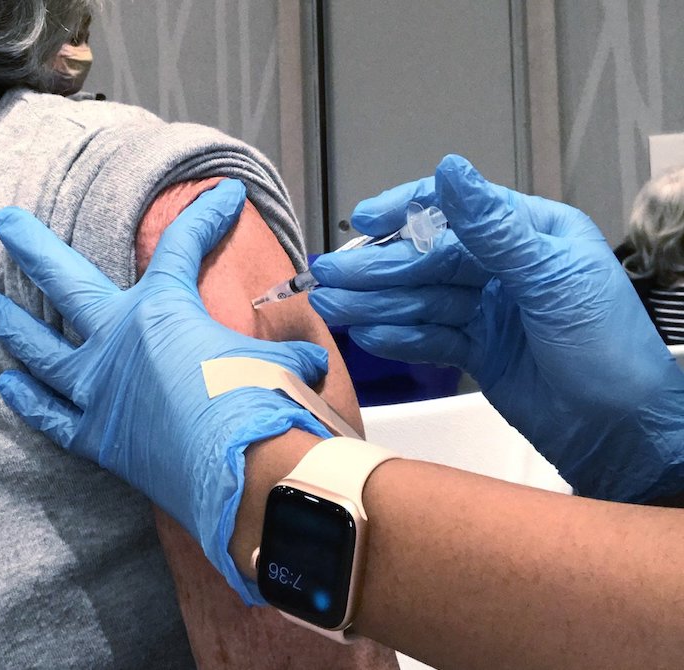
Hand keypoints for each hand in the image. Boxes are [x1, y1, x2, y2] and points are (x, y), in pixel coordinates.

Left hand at [0, 180, 331, 601]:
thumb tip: (308, 362)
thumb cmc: (261, 403)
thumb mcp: (279, 361)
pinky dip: (28, 400)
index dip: (207, 214)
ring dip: (9, 323)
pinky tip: (7, 384)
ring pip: (39, 347)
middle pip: (63, 280)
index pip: (182, 245)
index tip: (222, 195)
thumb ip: (282, 352)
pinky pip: (48, 415)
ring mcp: (95, 388)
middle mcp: (116, 338)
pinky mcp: (93, 435)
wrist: (240, 467)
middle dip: (30, 245)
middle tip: (4, 221)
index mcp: (163, 308)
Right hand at [308, 154, 683, 501]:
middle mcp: (505, 267)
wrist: (622, 431)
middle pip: (427, 259)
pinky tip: (370, 337)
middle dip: (377, 270)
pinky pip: (429, 337)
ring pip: (421, 300)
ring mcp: (489, 310)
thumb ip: (494, 228)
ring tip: (334, 310)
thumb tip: (453, 171)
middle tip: (331, 277)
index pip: (456, 211)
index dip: (405, 212)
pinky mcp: (478, 350)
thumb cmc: (608, 350)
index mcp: (531, 233)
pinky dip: (400, 338)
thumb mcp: (551, 278)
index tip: (364, 221)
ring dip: (376, 305)